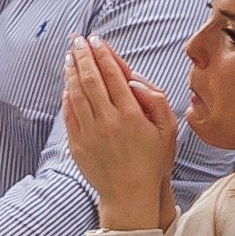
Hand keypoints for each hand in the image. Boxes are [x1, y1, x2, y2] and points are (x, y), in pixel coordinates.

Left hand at [61, 28, 184, 235]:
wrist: (131, 196)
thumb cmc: (153, 161)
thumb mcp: (168, 130)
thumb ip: (155, 100)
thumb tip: (133, 80)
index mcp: (131, 115)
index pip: (113, 75)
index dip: (103, 54)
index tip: (96, 39)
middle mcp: (108, 121)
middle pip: (91, 79)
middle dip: (82, 55)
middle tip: (77, 39)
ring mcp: (90, 133)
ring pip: (76, 94)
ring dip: (71, 72)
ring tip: (69, 56)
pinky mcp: (78, 145)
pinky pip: (69, 114)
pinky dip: (67, 96)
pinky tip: (67, 84)